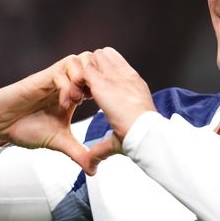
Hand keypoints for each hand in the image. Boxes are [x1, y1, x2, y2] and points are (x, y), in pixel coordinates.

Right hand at [0, 53, 99, 173]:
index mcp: (73, 93)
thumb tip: (94, 170)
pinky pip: (60, 72)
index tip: (108, 108)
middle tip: (96, 100)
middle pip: (92, 62)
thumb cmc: (27, 128)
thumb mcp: (59, 142)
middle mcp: (65, 82)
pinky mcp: (39, 79)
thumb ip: (78, 153)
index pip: (99, 77)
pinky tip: (64, 104)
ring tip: (80, 101)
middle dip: (98, 78)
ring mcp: (53, 78)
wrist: (0, 126)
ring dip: (83, 79)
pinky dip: (66, 86)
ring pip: (78, 61)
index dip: (107, 88)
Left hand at [83, 47, 156, 162]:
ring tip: (78, 94)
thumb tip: (91, 165)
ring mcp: (115, 77)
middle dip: (91, 69)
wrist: (146, 135)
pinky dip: (75, 81)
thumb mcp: (119, 138)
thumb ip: (102, 147)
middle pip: (104, 55)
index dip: (102, 75)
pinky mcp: (102, 83)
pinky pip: (83, 70)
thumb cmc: (141, 139)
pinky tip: (73, 98)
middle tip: (84, 92)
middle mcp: (127, 76)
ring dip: (83, 73)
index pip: (116, 65)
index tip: (94, 94)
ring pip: (94, 57)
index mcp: (135, 85)